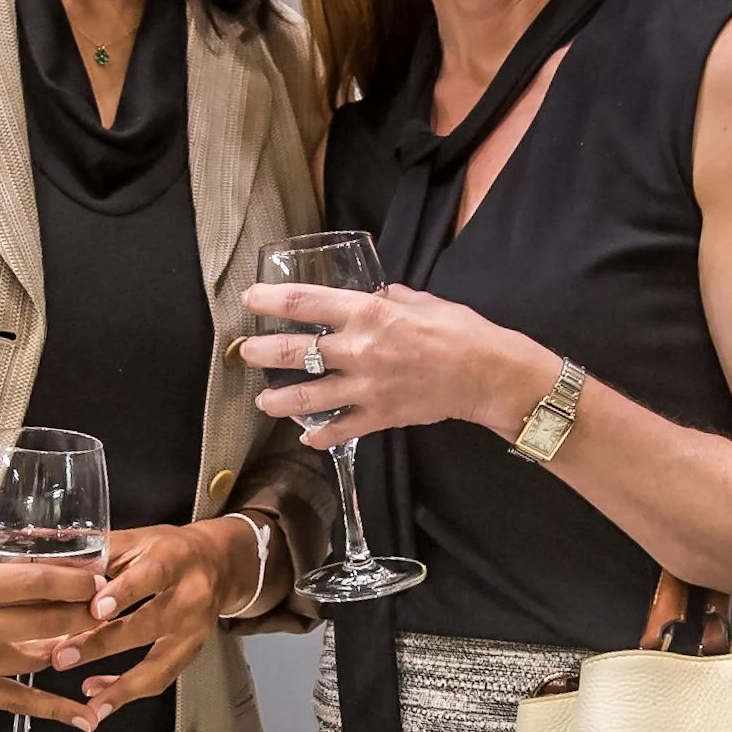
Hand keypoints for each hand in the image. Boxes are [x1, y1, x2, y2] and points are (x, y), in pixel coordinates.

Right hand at [0, 529, 104, 728]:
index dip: (71, 580)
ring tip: (105, 642)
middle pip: (41, 622)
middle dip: (84, 614)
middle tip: (114, 603)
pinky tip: (83, 717)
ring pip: (34, 659)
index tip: (98, 575)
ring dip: (74, 652)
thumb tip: (16, 550)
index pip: (29, 582)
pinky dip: (50, 710)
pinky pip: (12, 700)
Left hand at [47, 520, 253, 720]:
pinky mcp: (193, 653)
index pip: (150, 577)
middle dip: (103, 644)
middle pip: (148, 625)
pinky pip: (161, 678)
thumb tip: (48, 557)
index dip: (123, 594)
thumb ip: (99, 552)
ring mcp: (194, 630)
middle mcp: (190, 597)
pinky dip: (128, 691)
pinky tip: (99, 697)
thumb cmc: (167, 549)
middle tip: (62, 658)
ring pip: (159, 664)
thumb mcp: (138, 539)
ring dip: (121, 686)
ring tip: (87, 701)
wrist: (220, 563)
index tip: (95, 610)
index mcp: (173, 560)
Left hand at [240, 281, 558, 447]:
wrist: (487, 374)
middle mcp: (359, 350)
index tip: (249, 299)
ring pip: (307, 398)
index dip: (270, 299)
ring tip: (263, 401)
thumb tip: (372, 295)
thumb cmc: (458, 330)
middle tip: (244, 352)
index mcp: (368, 313)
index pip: (305, 303)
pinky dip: (319, 436)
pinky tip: (306, 436)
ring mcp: (366, 388)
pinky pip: (339, 431)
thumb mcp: (418, 299)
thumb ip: (387, 299)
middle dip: (262, 351)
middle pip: (294, 352)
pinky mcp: (378, 416)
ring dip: (278, 401)